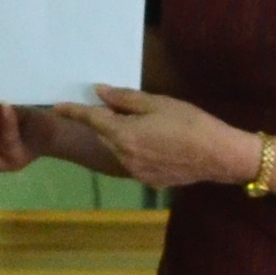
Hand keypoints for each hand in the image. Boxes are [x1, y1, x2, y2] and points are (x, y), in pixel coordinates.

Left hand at [68, 86, 261, 189]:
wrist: (219, 156)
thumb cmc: (191, 123)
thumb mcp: (158, 103)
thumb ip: (125, 99)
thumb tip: (100, 92)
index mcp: (124, 135)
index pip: (91, 119)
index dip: (73, 111)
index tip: (56, 106)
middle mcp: (124, 157)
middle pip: (103, 135)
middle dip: (103, 121)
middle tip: (115, 106)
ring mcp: (135, 172)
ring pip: (117, 149)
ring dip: (119, 136)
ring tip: (141, 123)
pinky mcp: (148, 181)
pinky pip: (132, 161)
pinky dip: (134, 149)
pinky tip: (154, 142)